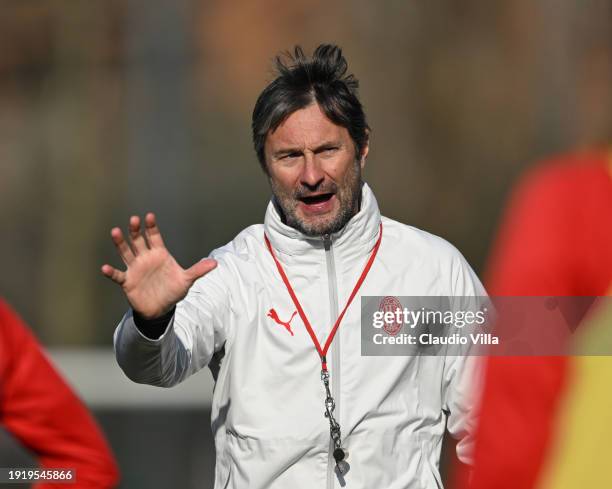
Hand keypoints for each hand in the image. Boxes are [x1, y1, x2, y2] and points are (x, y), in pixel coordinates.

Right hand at [101, 213, 216, 318]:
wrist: (160, 309)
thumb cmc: (173, 290)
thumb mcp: (186, 280)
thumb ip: (198, 270)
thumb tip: (215, 263)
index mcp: (160, 254)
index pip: (154, 237)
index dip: (151, 227)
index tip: (149, 216)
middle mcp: (145, 258)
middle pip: (139, 241)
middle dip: (136, 231)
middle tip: (134, 220)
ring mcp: (135, 269)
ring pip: (126, 253)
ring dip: (121, 243)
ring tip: (115, 232)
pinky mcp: (128, 281)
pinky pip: (118, 275)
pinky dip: (111, 272)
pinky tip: (105, 268)